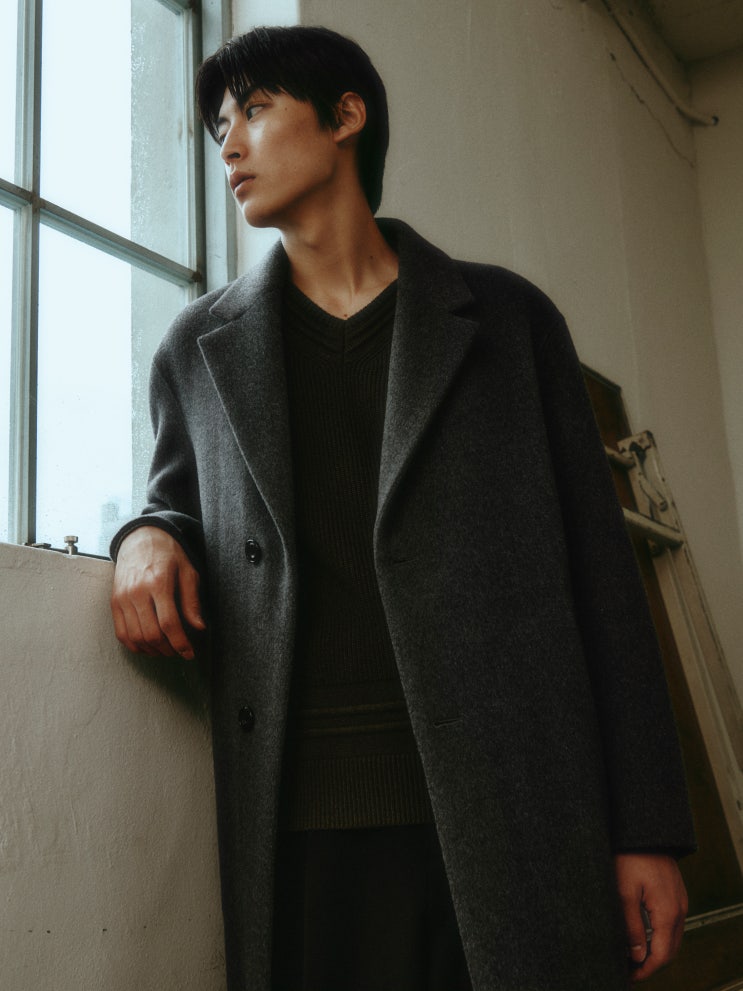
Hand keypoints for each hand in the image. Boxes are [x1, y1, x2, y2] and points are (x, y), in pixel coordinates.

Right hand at [111, 526, 205, 659]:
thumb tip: (199, 627)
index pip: (169, 623)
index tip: (189, 654)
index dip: (180, 643)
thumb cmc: (168, 554)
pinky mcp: (114, 602)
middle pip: (151, 633)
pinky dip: (134, 645)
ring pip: (135, 637)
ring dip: (152, 650)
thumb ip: (192, 600)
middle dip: (168, 649)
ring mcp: (122, 598)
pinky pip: (121, 632)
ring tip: (165, 650)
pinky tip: (147, 646)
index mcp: (158, 583)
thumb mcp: (188, 571)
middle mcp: (137, 592)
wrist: (140, 538)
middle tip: (179, 651)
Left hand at [614, 852, 687, 981]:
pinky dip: (661, 936)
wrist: (642, 832)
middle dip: (652, 964)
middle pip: (670, 950)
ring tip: (634, 955)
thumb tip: (637, 956)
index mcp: (668, 913)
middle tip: (630, 969)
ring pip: (673, 937)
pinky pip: (673, 923)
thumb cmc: (629, 858)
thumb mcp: (624, 893)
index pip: (662, 955)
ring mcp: (680, 901)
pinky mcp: (675, 893)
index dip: (646, 970)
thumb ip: (632, 927)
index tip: (630, 975)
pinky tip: (644, 935)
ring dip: (657, 950)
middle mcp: (679, 909)